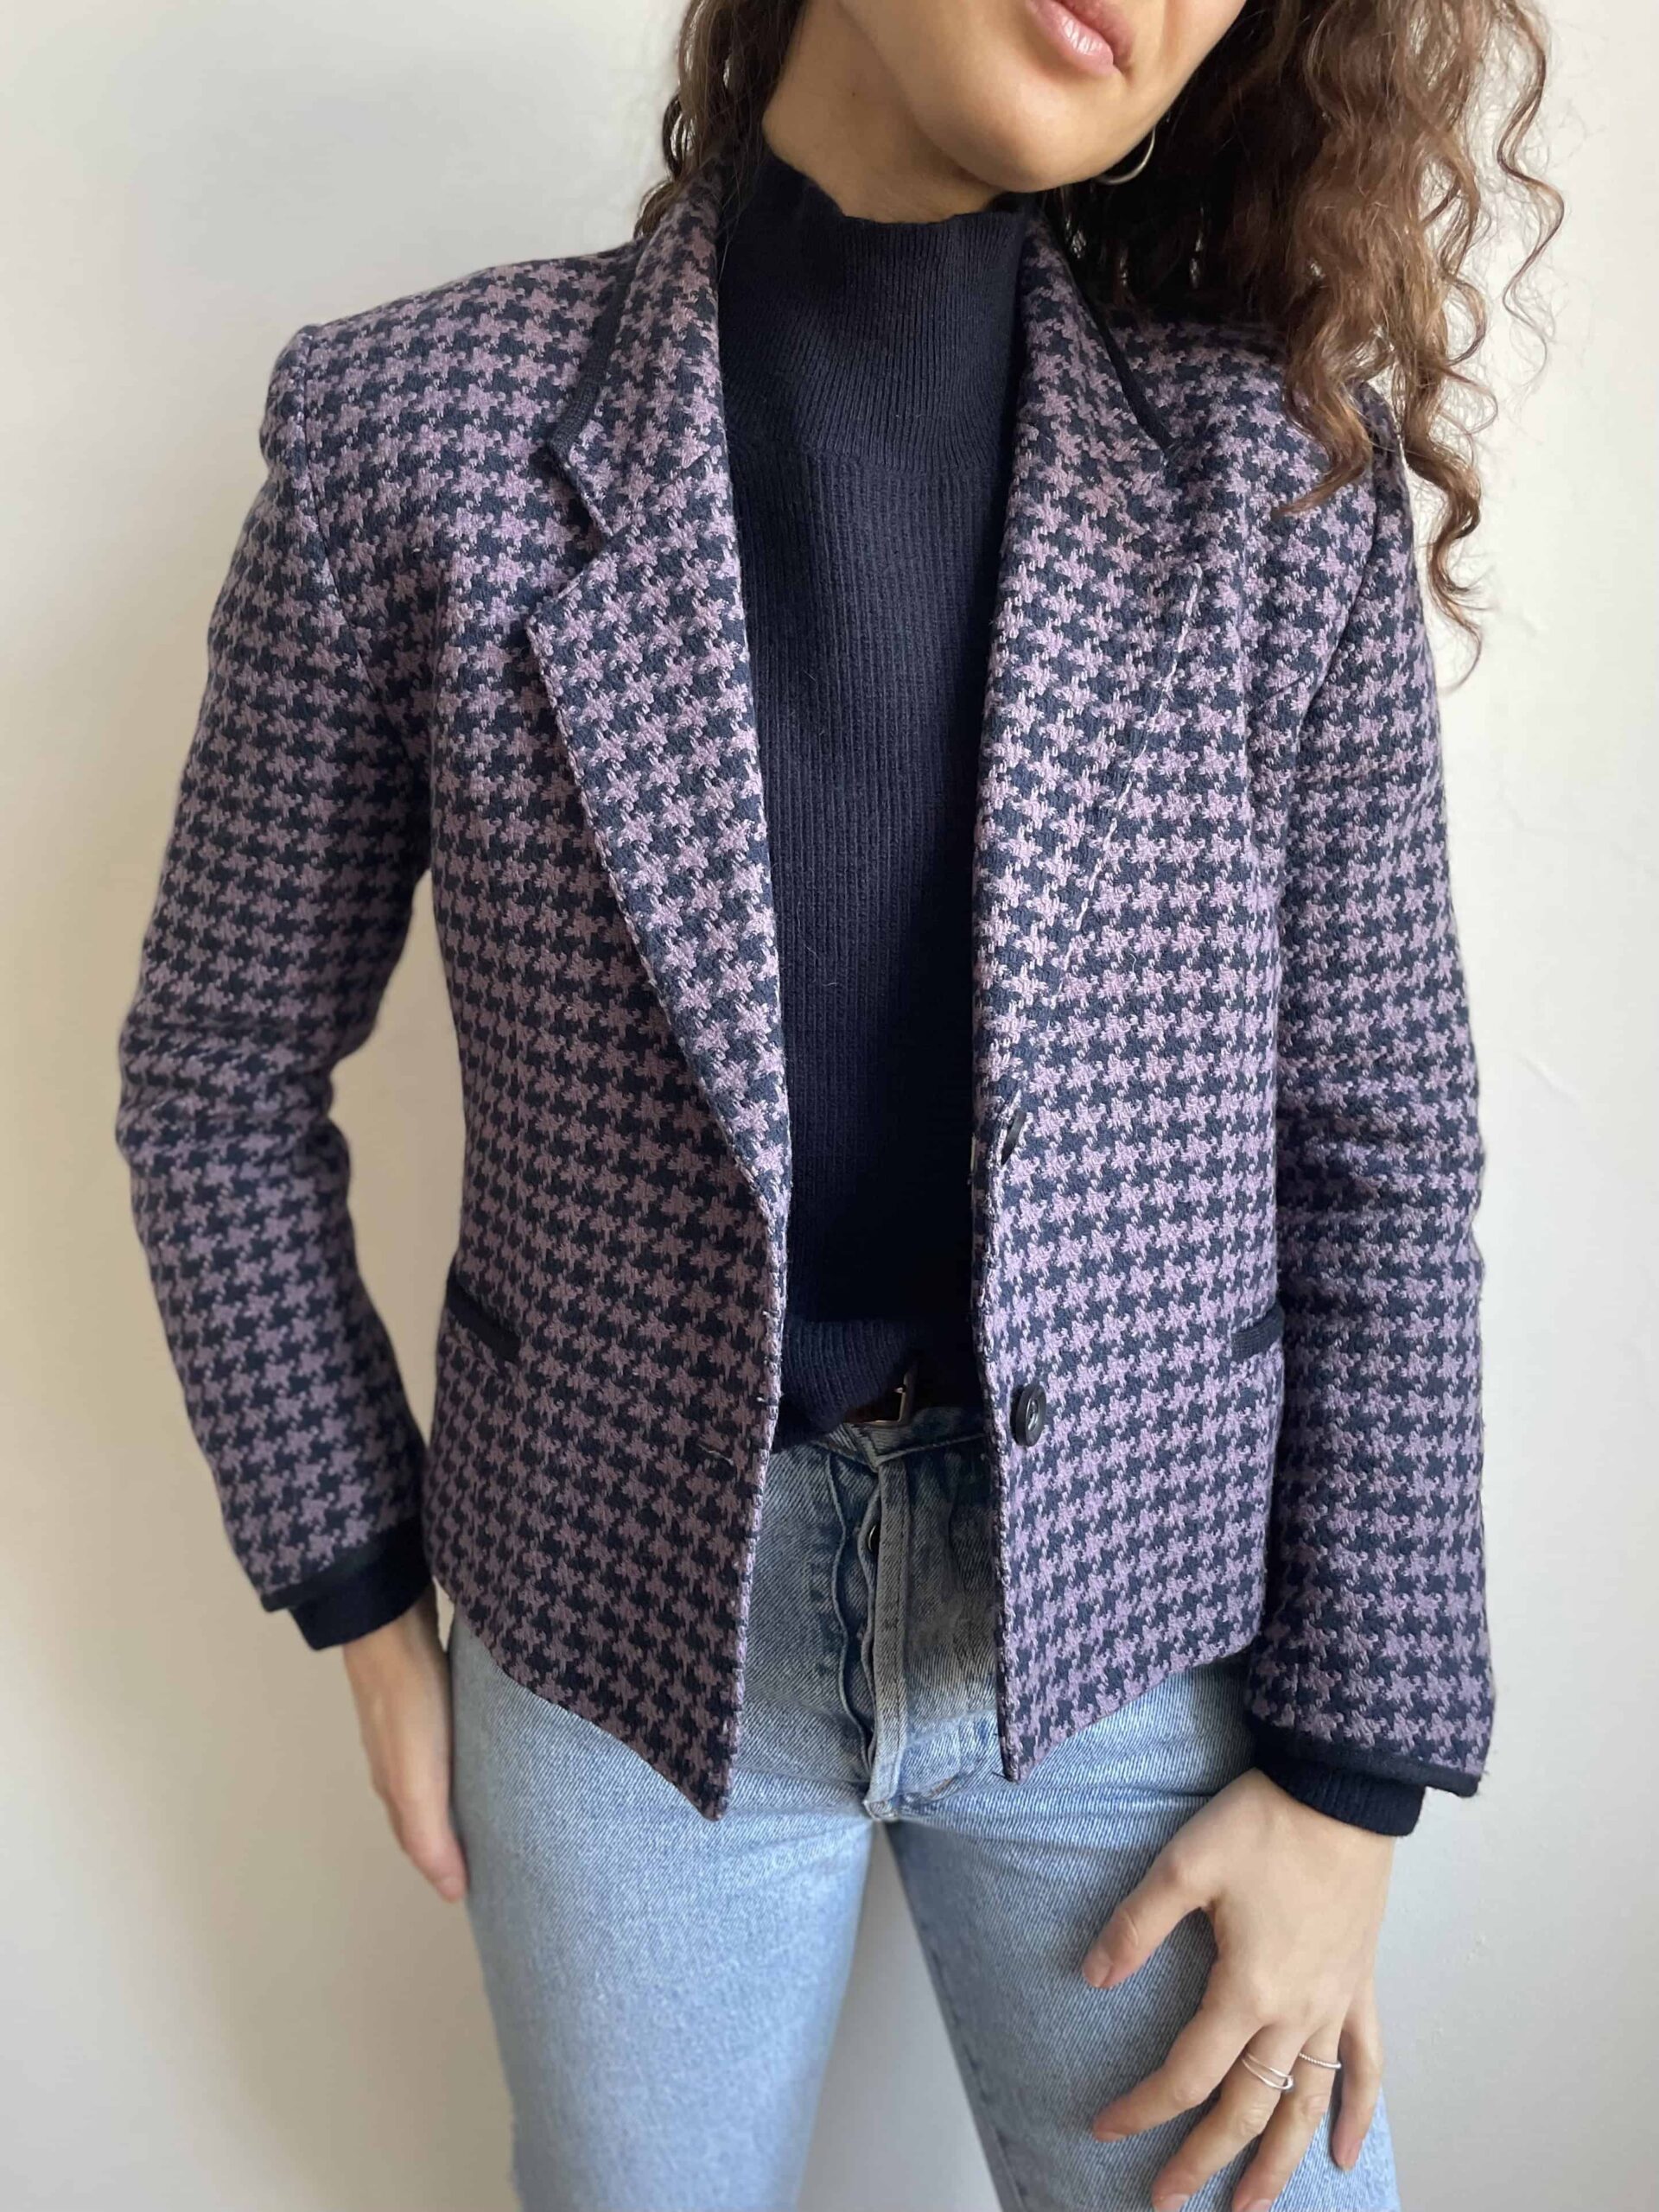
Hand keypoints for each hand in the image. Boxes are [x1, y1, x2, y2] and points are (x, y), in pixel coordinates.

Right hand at [340, 1584, 467, 1902]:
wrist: (391, 1623)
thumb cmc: (409, 1705)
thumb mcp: (417, 1779)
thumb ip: (429, 1835)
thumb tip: (452, 1893)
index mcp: (394, 1786)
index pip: (419, 1842)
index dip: (444, 1866)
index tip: (479, 1884)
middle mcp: (396, 1759)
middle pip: (426, 1811)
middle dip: (453, 1835)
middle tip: (496, 1851)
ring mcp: (409, 1721)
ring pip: (435, 1773)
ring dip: (459, 1794)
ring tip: (495, 1806)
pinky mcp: (426, 1689)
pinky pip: (446, 1737)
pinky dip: (462, 1756)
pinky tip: (482, 1748)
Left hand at [1082, 1768, 1392, 2210]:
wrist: (1340, 1790)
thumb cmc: (1263, 1821)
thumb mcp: (1184, 1863)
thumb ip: (1136, 1925)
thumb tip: (1093, 1978)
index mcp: (1246, 1989)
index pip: (1187, 2073)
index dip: (1143, 2108)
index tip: (1106, 2128)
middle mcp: (1294, 2012)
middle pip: (1246, 2108)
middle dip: (1203, 2160)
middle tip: (1165, 2200)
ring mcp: (1333, 2003)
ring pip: (1306, 2105)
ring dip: (1279, 2164)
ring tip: (1249, 2208)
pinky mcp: (1359, 1984)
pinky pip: (1366, 2065)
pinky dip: (1356, 2112)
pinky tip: (1344, 2150)